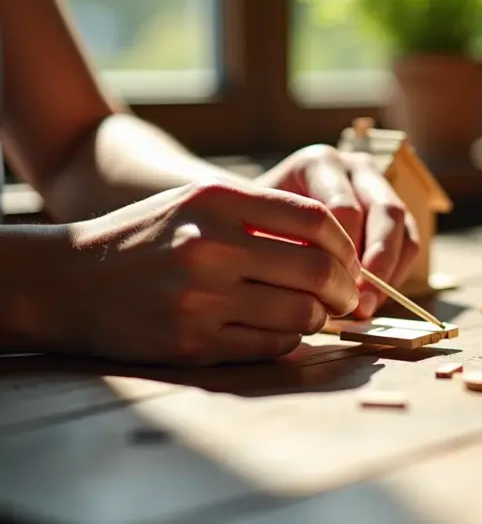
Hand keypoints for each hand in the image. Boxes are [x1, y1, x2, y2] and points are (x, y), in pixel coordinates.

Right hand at [58, 182, 360, 365]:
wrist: (68, 280)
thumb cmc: (149, 237)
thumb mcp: (200, 203)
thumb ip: (264, 218)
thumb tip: (338, 253)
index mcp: (219, 200)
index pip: (316, 220)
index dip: (346, 246)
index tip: (349, 263)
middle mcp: (211, 245)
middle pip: (317, 270)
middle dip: (343, 289)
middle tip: (344, 297)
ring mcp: (201, 296)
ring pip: (300, 314)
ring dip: (317, 318)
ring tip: (310, 313)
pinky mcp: (192, 342)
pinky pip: (270, 346)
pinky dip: (287, 341)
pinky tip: (277, 331)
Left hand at [255, 145, 419, 318]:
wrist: (257, 222)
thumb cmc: (255, 231)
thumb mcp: (259, 235)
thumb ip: (285, 252)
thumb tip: (322, 292)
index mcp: (317, 164)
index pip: (343, 208)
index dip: (341, 253)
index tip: (329, 290)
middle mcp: (352, 167)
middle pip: (384, 210)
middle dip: (377, 263)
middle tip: (361, 303)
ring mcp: (377, 186)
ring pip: (401, 225)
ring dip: (389, 271)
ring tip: (368, 306)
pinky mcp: (393, 211)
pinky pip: (410, 240)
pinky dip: (398, 272)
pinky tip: (376, 298)